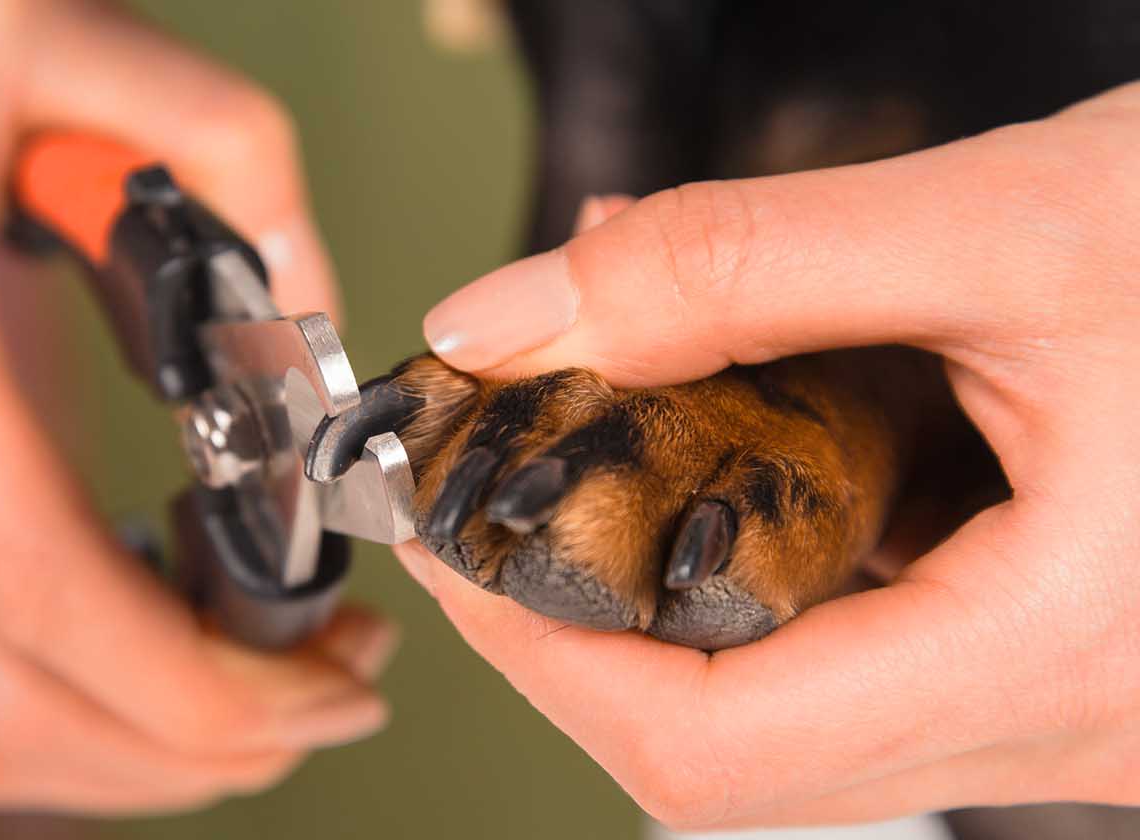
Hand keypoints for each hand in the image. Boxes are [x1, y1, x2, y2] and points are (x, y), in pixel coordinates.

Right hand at [0, 1, 388, 811]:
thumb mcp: (69, 36)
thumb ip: (231, 153)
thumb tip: (316, 314)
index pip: (49, 592)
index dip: (202, 682)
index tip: (329, 680)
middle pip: (13, 699)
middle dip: (200, 742)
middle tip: (334, 700)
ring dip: (137, 753)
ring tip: (271, 699)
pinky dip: (68, 714)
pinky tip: (163, 665)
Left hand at [404, 82, 1139, 828]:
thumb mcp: (1005, 224)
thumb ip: (731, 268)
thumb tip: (510, 325)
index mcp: (1070, 652)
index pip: (716, 751)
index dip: (544, 659)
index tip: (450, 547)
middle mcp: (1079, 722)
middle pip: (739, 746)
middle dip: (585, 626)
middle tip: (503, 496)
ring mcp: (1078, 707)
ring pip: (802, 704)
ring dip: (673, 585)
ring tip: (614, 443)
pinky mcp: (1071, 661)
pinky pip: (876, 653)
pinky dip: (773, 562)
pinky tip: (746, 445)